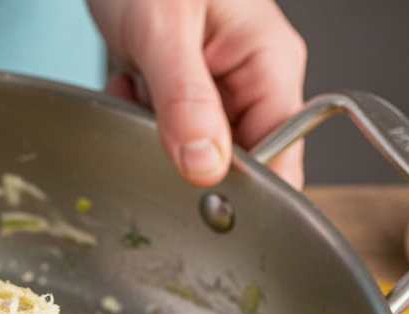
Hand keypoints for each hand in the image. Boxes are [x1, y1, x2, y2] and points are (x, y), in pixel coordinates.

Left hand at [88, 0, 306, 189]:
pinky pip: (163, 129)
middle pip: (234, 160)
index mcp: (269, 62)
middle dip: (184, 154)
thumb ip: (185, 99)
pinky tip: (126, 80)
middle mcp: (249, 80)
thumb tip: (205, 166)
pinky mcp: (180, 90)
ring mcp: (214, 88)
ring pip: (191, 149)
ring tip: (136, 84)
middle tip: (151, 117)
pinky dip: (135, 115)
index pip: (282, 155)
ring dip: (153, 132)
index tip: (198, 189)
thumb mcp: (165, 29)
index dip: (244, 186)